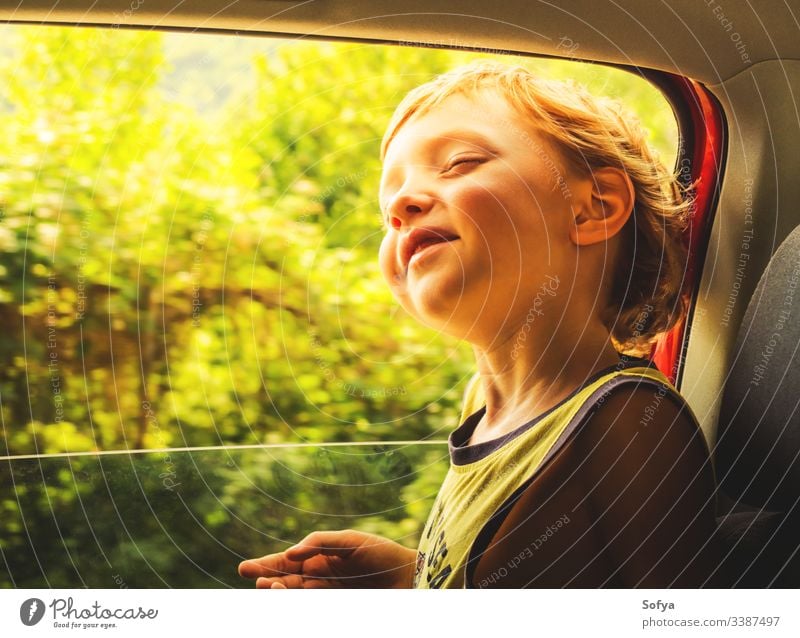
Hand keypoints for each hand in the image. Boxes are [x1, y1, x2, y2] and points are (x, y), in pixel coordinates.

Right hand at [238, 529, 417, 588]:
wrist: (411, 578)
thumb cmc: (384, 555)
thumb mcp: (352, 540)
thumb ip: (320, 542)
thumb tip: (291, 552)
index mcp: (321, 559)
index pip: (288, 563)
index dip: (266, 565)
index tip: (245, 569)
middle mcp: (320, 579)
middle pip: (286, 582)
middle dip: (268, 580)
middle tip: (257, 580)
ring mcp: (328, 595)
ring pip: (296, 596)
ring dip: (280, 593)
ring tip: (271, 587)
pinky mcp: (336, 607)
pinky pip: (311, 606)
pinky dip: (298, 602)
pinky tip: (290, 594)